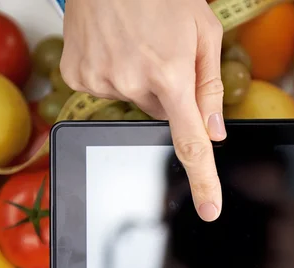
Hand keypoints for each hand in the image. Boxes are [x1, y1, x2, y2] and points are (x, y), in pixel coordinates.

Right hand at [61, 0, 225, 220]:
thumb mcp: (204, 32)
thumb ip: (210, 86)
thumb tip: (214, 131)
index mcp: (171, 73)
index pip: (190, 142)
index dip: (202, 179)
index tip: (208, 208)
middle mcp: (132, 83)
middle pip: (162, 114)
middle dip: (169, 92)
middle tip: (163, 55)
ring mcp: (100, 81)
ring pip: (135, 102)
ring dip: (142, 82)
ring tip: (139, 45)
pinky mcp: (79, 77)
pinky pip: (108, 91)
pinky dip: (117, 76)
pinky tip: (117, 48)